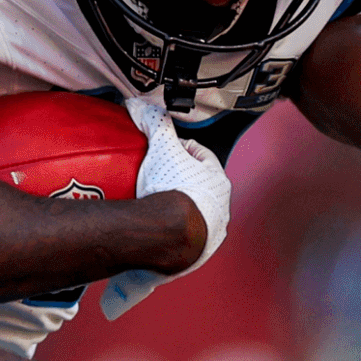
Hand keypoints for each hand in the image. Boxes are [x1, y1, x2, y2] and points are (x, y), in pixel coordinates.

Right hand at [103, 97, 231, 318]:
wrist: (170, 237)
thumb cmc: (173, 191)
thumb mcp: (162, 149)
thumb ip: (155, 124)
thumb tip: (140, 105)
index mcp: (217, 182)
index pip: (203, 158)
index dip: (184, 150)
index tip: (167, 149)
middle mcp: (219, 210)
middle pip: (198, 189)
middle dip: (180, 183)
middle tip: (156, 179)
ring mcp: (209, 235)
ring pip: (192, 217)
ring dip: (176, 213)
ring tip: (152, 209)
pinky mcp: (194, 255)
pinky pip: (179, 243)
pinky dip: (168, 239)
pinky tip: (153, 236)